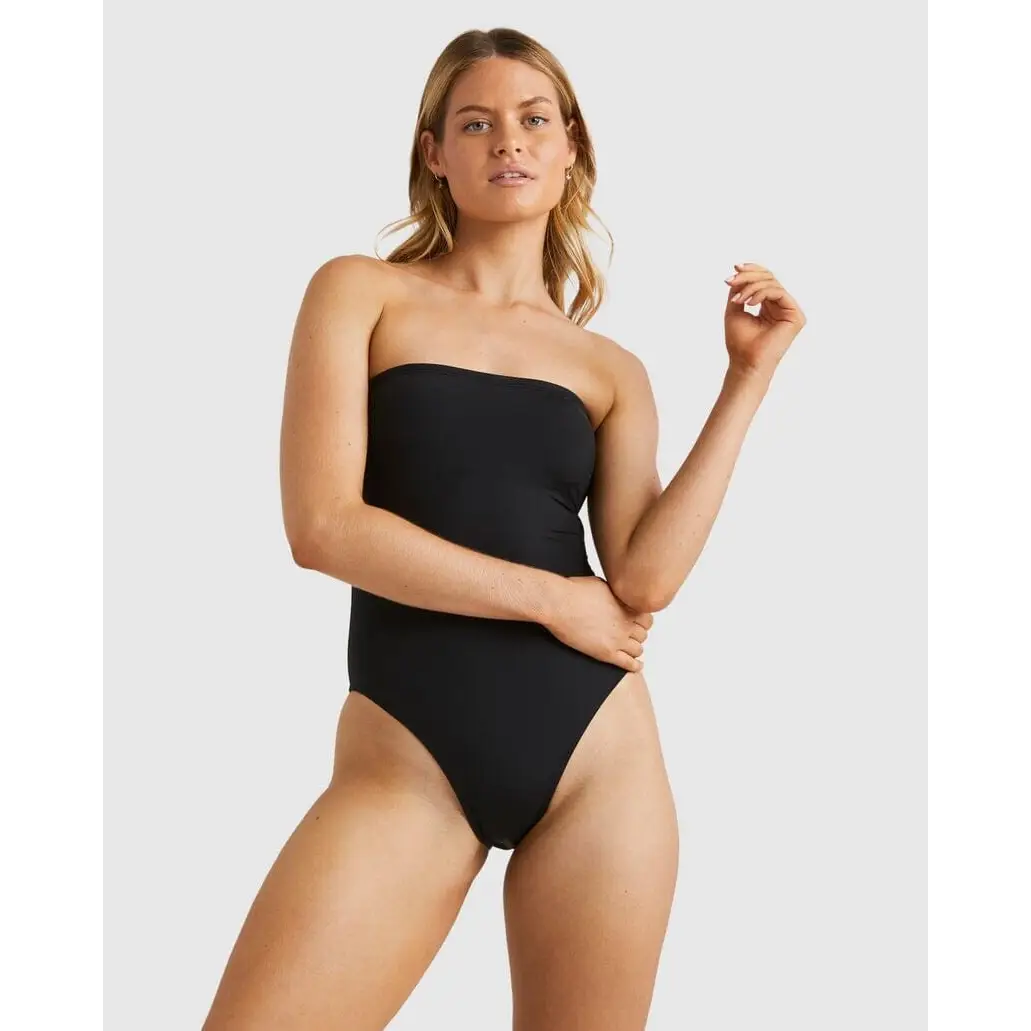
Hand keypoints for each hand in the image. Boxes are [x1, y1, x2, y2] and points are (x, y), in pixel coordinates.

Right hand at [542, 575, 652, 672]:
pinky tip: (636, 666)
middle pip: (643, 635)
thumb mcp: (602, 584)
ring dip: (634, 649)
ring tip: (631, 650)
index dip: (642, 622)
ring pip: (637, 650)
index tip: (638, 624)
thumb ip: (615, 593)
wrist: (559, 603)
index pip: (647, 619)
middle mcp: (626, 623)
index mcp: (627, 606)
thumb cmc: (574, 591)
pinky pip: (628, 663)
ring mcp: (617, 639)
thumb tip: (616, 594)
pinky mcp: (606, 653)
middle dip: (637, 635)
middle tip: (630, 636)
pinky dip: (635, 666)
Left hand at [724, 262, 806, 376]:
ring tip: (738, 299)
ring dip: (751, 287)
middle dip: (748, 276)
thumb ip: (739, 290)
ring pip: (773, 284)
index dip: (752, 270)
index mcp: (769, 306)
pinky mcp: (796, 316)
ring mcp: (790, 311)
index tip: (734, 268)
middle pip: (769, 278)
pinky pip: (779, 293)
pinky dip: (762, 293)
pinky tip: (749, 303)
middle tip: (732, 281)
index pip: (764, 280)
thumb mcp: (735, 309)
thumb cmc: (740, 342)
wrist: (745, 363)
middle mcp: (781, 307)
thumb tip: (739, 270)